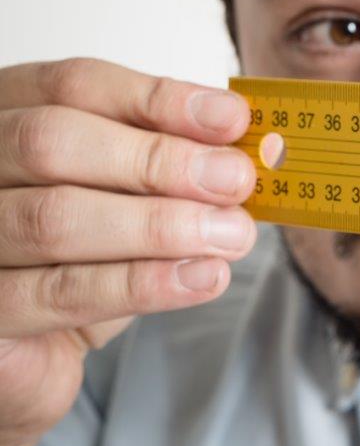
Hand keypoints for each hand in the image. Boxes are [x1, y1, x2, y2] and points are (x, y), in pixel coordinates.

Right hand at [0, 59, 256, 445]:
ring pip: (54, 219)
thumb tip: (248, 149)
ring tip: (231, 235)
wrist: (25, 359)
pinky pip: (57, 292)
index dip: (160, 99)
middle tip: (236, 181)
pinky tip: (201, 278)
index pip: (75, 86)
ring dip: (160, 226)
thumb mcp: (128, 196)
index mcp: (7, 115)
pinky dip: (141, 283)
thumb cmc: (79, 260)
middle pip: (54, 142)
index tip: (234, 119)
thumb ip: (173, 164)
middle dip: (160, 161)